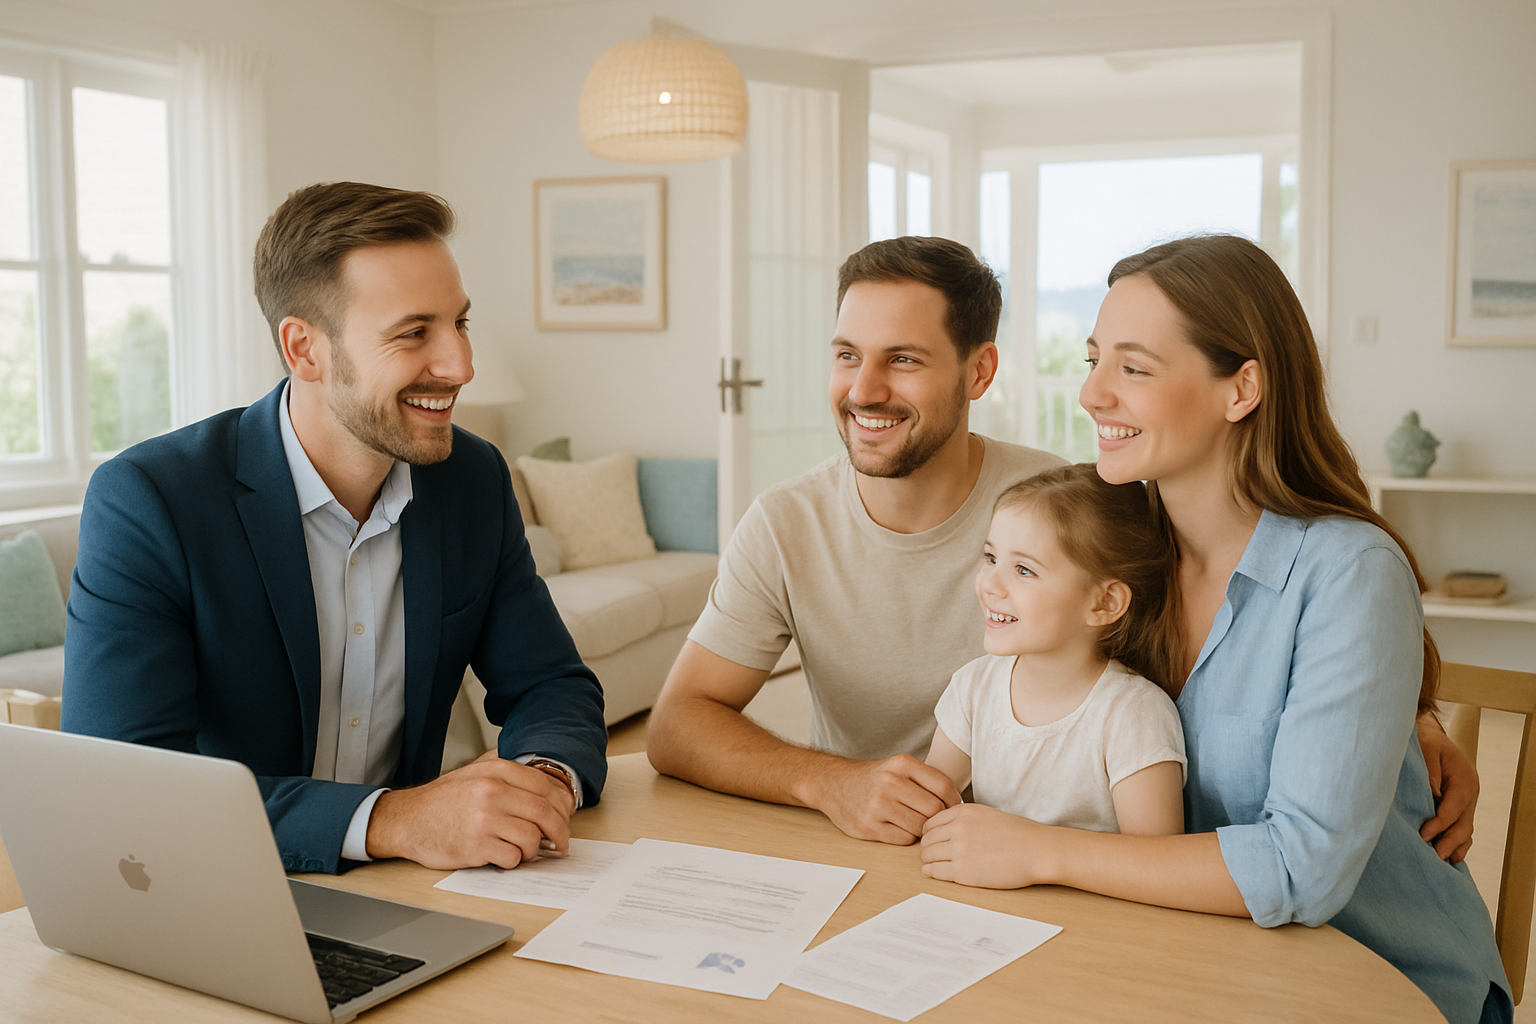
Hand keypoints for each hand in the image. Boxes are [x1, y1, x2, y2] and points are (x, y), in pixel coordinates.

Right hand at [365, 755, 574, 868]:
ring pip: (532, 838)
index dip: (562, 805)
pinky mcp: (475, 847)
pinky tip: (504, 856)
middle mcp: (492, 792)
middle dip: (559, 831)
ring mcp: (484, 820)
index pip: (546, 787)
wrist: (407, 820)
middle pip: (545, 813)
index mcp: (496, 771)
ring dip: (534, 849)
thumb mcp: (474, 770)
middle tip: (560, 842)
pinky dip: (514, 860)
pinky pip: (512, 857)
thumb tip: (544, 776)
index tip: (565, 816)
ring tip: (525, 849)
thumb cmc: (443, 800)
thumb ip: (504, 766)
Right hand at [808, 754, 960, 844]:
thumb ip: (927, 780)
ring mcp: (878, 806)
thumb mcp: (899, 767)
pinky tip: (899, 827)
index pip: (944, 786)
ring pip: (920, 827)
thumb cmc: (875, 778)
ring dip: (923, 829)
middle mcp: (890, 783)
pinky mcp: (868, 827)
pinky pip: (904, 839)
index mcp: (902, 765)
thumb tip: (959, 805)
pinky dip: (907, 837)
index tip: (955, 809)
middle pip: (934, 810)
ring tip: (916, 823)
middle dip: (938, 818)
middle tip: (935, 820)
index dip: (955, 802)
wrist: (834, 784)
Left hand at [920, 804, 1046, 888]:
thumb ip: (963, 819)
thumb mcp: (986, 814)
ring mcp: (959, 850)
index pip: (930, 822)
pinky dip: (931, 873)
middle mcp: (958, 828)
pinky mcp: (963, 872)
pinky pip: (935, 872)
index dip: (929, 834)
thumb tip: (941, 830)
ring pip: (927, 855)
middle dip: (928, 848)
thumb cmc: (1018, 834)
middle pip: (926, 840)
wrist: (1037, 851)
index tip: (933, 841)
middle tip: (932, 855)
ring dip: (928, 861)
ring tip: (934, 864)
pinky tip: (935, 872)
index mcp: (963, 812)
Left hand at [1418, 716, 1477, 861]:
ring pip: (1465, 829)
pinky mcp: (1460, 807)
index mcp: (1464, 779)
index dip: (1439, 824)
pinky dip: (1457, 843)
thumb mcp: (1426, 749)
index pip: (1453, 808)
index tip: (1423, 836)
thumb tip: (1432, 796)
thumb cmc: (1425, 742)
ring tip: (1440, 863)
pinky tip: (1449, 858)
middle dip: (1449, 842)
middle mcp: (1470, 793)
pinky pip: (1462, 828)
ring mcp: (1467, 802)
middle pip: (1464, 824)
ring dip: (1454, 847)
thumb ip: (1429, 772)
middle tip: (1433, 857)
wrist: (1431, 737)